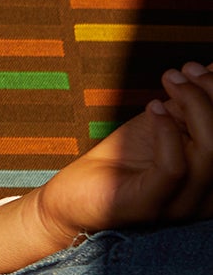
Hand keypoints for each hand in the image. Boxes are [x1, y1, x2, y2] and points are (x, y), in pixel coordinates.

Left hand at [0, 62, 212, 273]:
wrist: (76, 193)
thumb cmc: (125, 157)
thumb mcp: (167, 122)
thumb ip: (193, 102)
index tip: (196, 67)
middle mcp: (209, 199)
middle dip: (209, 96)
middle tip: (181, 72)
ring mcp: (182, 207)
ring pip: (210, 153)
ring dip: (193, 105)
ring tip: (169, 80)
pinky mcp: (150, 207)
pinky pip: (174, 168)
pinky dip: (167, 131)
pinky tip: (154, 106)